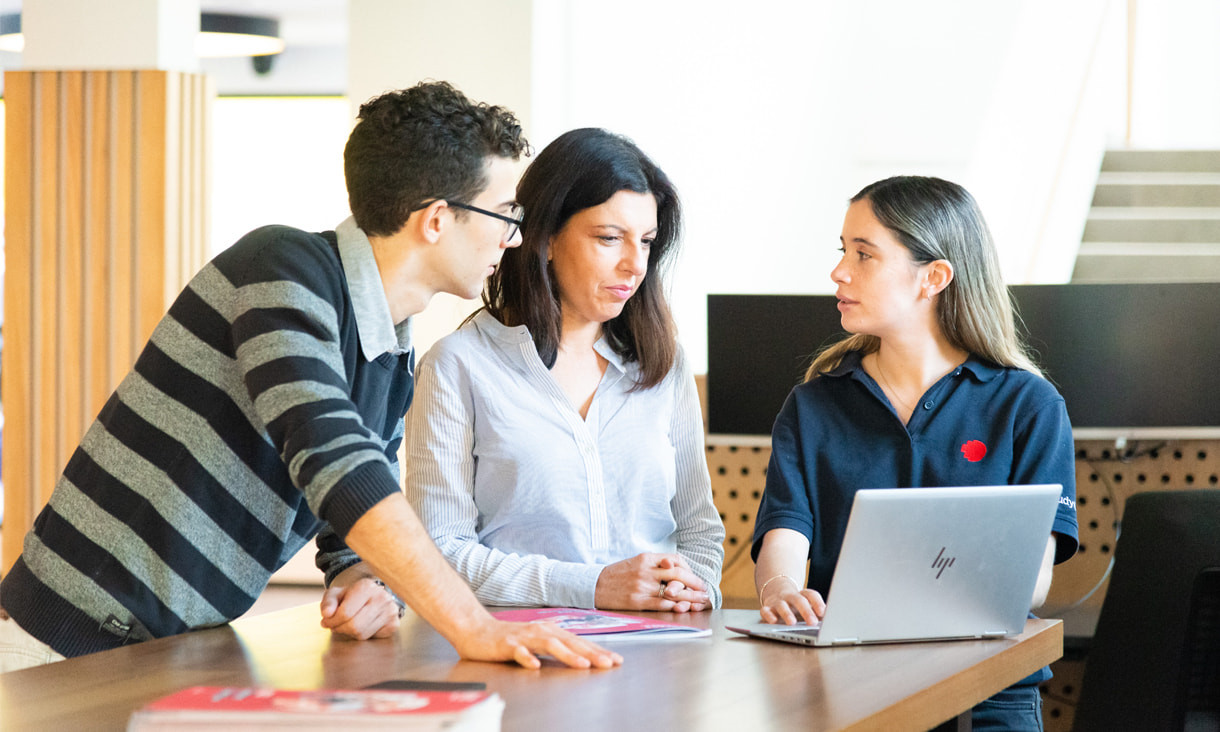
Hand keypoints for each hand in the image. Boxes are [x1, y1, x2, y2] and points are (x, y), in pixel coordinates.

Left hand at [319, 577, 401, 639]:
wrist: (371, 595)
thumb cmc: (351, 596)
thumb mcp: (336, 594)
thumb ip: (328, 602)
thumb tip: (327, 614)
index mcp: (366, 586)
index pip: (345, 613)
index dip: (332, 621)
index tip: (326, 622)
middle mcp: (381, 597)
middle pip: (354, 626)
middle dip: (340, 629)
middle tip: (335, 626)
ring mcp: (390, 611)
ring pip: (362, 634)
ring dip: (350, 633)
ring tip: (347, 624)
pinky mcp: (394, 624)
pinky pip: (372, 638)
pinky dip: (363, 635)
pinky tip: (361, 626)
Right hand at [452, 618, 622, 669]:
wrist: (476, 630)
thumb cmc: (509, 639)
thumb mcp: (538, 642)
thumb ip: (558, 648)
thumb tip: (582, 656)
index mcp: (551, 631)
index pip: (579, 642)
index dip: (598, 650)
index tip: (616, 660)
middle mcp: (541, 631)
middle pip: (570, 642)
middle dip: (591, 653)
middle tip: (609, 663)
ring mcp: (524, 637)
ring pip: (549, 645)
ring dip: (568, 655)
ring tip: (583, 665)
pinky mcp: (507, 644)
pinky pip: (518, 652)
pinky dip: (527, 658)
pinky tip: (535, 666)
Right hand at [594, 553, 710, 611]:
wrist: (594, 585)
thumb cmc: (617, 575)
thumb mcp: (636, 562)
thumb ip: (654, 564)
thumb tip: (675, 568)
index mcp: (646, 558)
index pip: (675, 560)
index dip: (689, 569)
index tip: (695, 578)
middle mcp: (646, 570)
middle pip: (678, 574)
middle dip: (695, 583)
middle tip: (704, 590)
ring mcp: (642, 586)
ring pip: (673, 590)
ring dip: (690, 597)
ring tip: (700, 601)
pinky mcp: (637, 601)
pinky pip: (661, 603)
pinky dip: (674, 605)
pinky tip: (683, 607)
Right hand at [759, 577, 824, 625]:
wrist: (777, 591)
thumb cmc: (797, 603)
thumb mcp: (807, 605)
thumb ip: (818, 612)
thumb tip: (832, 620)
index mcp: (803, 595)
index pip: (811, 595)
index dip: (817, 603)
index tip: (823, 613)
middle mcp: (790, 596)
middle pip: (798, 600)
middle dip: (806, 611)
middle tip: (813, 622)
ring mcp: (778, 601)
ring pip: (782, 606)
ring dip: (787, 614)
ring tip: (792, 623)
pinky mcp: (767, 608)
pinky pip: (765, 611)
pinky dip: (768, 615)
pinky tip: (773, 621)